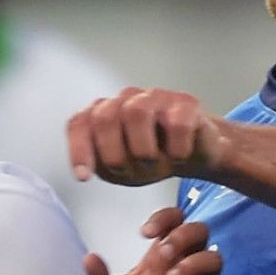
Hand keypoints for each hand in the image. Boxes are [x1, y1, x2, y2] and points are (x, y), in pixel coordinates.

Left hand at [68, 87, 221, 186]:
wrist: (197, 151)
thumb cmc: (154, 156)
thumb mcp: (123, 169)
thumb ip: (101, 164)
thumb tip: (84, 171)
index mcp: (105, 113)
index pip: (80, 124)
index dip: (78, 150)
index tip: (84, 177)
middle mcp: (127, 100)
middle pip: (104, 117)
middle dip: (111, 153)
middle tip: (126, 171)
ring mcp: (156, 98)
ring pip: (136, 112)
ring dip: (142, 149)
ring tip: (153, 163)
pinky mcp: (185, 103)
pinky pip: (176, 123)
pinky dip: (176, 149)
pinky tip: (179, 156)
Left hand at [84, 207, 221, 274]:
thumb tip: (89, 257)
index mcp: (158, 258)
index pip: (175, 221)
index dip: (165, 218)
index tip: (145, 232)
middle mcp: (180, 268)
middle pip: (200, 232)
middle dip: (183, 235)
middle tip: (163, 252)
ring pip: (214, 259)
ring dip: (193, 263)